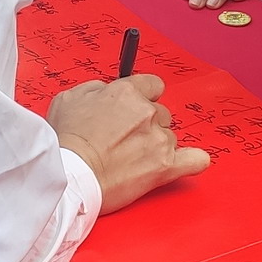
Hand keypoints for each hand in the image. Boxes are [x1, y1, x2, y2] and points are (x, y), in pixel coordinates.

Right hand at [49, 73, 210, 214]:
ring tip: (133, 159)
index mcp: (127, 92)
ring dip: (156, 145)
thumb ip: (95, 88)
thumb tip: (107, 90)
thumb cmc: (66, 141)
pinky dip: (192, 161)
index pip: (153, 85)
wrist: (71, 176)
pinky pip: (194, 160)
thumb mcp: (69, 98)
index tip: (136, 107)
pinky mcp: (165, 167)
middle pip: (161, 113)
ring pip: (169, 137)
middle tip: (126, 139)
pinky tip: (185, 162)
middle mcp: (147, 112)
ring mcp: (159, 140)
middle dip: (147, 124)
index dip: (144, 96)